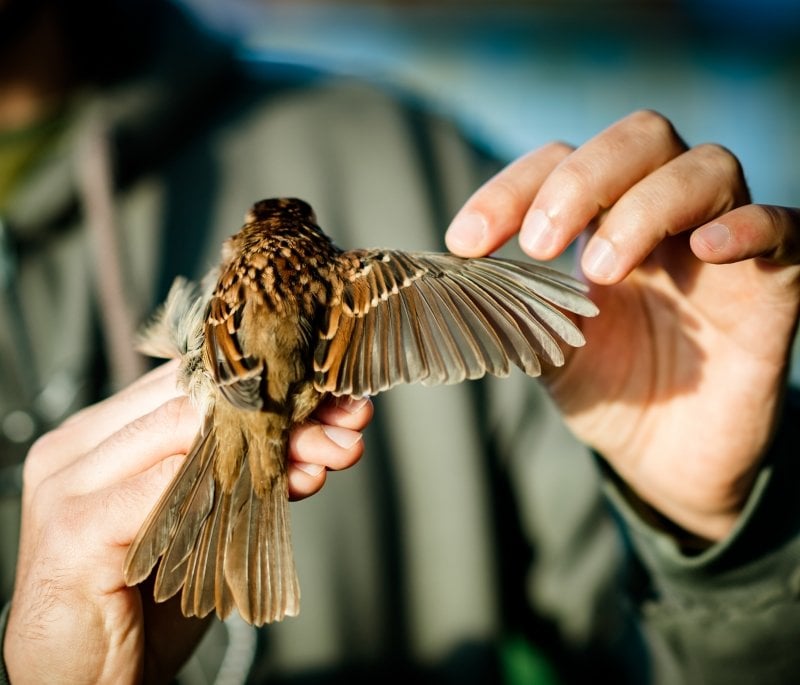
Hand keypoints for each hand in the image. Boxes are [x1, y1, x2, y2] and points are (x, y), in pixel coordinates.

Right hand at [4, 360, 371, 684]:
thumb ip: (241, 477)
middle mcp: (78, 447)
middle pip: (191, 402)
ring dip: (270, 447)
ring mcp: (69, 483)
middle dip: (280, 413)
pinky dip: (229, 489)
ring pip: (182, 432)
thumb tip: (317, 442)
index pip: (190, 386)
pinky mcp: (74, 528)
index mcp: (101, 435)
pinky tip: (284, 489)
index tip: (331, 404)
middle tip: (343, 427)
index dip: (266, 390)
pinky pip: (163, 490)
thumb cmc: (142, 604)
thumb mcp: (202, 526)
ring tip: (325, 458)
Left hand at [447, 109, 799, 541]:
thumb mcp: (543, 347)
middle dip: (582, 180)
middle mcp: (662, 215)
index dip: (510, 190)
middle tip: (540, 244)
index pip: (560, 162)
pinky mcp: (774, 284)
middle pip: (640, 137)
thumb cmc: (605, 391)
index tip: (465, 241)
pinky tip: (707, 250)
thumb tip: (443, 280)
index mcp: (602, 220)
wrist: (664, 460)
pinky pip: (784, 228)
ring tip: (601, 271)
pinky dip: (749, 227)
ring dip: (646, 206)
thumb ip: (508, 305)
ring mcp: (719, 245)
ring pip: (706, 168)